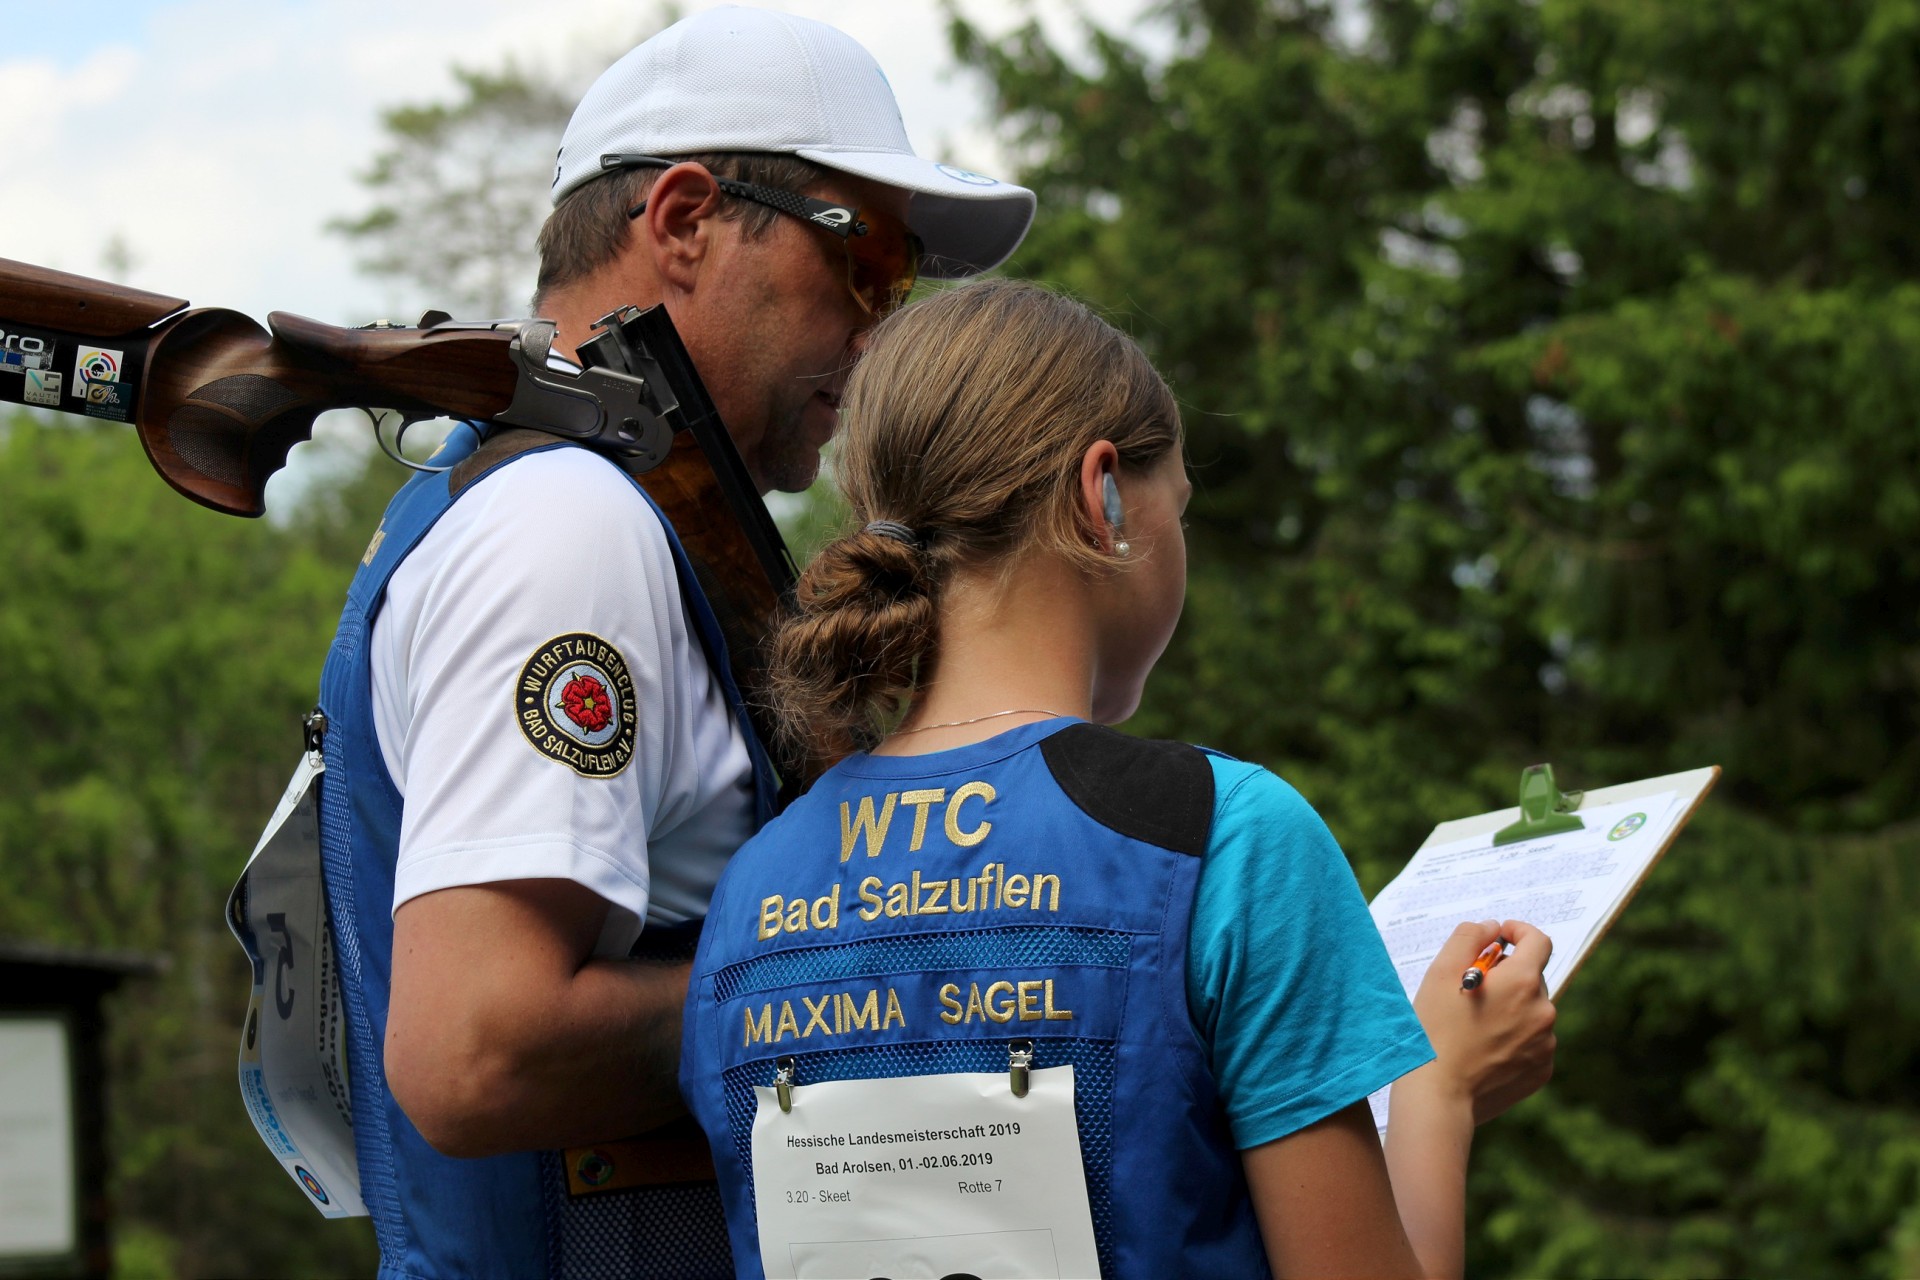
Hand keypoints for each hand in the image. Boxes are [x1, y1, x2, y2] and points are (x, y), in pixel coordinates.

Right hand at [1409, 919, 1556, 1124]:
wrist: (1439, 1094)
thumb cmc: (1434, 1030)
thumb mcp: (1440, 972)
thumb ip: (1469, 938)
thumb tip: (1492, 928)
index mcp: (1522, 982)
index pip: (1538, 941)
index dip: (1519, 932)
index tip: (1500, 937)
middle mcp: (1543, 1010)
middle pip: (1532, 978)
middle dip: (1507, 977)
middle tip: (1472, 990)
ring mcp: (1546, 1044)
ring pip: (1531, 1012)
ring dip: (1510, 1009)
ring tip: (1475, 1026)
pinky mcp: (1542, 1071)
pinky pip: (1532, 1043)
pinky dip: (1514, 1038)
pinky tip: (1484, 1049)